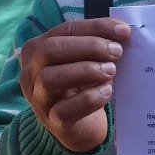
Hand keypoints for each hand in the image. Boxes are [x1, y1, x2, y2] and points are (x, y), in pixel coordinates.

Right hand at [19, 18, 130, 151]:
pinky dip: (89, 98)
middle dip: (89, 46)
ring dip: (86, 70)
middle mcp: (31, 72)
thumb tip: (121, 30)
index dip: (95, 27)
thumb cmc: (82, 85)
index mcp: (38, 49)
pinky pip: (64, 110)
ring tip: (111, 71)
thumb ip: (98, 44)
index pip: (65, 30)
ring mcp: (39, 98)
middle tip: (117, 51)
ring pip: (51, 78)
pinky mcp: (53, 122)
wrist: (81, 126)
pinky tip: (107, 92)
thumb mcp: (86, 60)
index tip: (123, 30)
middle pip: (51, 50)